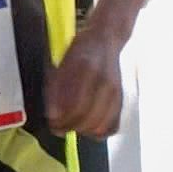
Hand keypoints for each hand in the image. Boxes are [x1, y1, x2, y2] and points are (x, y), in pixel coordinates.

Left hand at [48, 25, 127, 139]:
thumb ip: (55, 88)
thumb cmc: (80, 51)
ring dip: (82, 130)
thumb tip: (52, 114)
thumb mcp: (62, 63)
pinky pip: (113, 126)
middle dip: (69, 126)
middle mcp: (105, 82)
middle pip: (87, 118)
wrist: (107, 40)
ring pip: (100, 126)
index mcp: (87, 69)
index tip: (51, 121)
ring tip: (70, 126)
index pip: (76, 105)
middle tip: (57, 127)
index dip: (62, 118)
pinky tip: (88, 126)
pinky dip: (100, 131)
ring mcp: (116, 93)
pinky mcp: (121, 100)